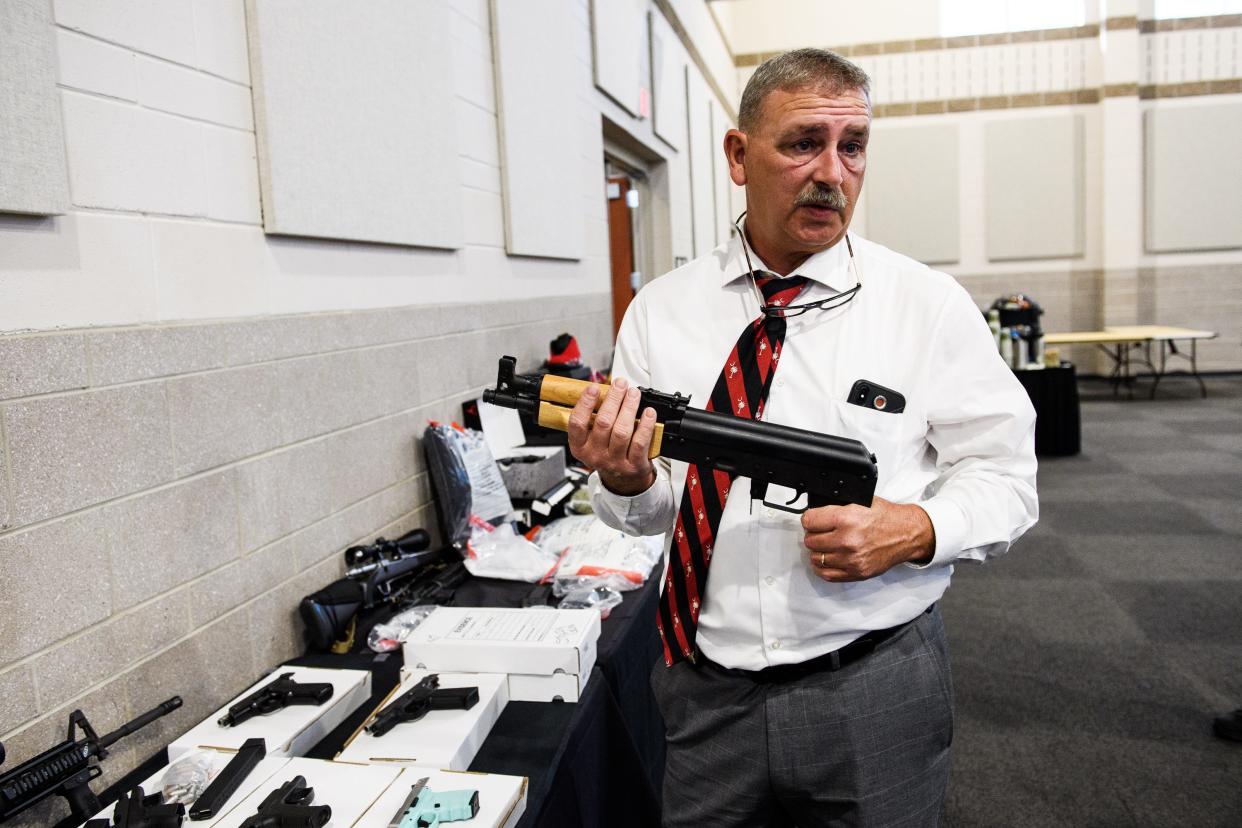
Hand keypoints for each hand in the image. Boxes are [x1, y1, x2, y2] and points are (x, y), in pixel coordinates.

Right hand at [567, 377, 658, 495]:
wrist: (623, 480)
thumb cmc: (607, 453)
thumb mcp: (591, 440)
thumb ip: (593, 419)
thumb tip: (604, 391)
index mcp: (580, 447)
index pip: (577, 424)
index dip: (585, 404)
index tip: (593, 388)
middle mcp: (595, 455)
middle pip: (603, 423)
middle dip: (613, 399)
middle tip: (620, 385)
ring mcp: (615, 461)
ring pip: (622, 431)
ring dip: (629, 408)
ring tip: (633, 394)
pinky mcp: (633, 465)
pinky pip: (640, 442)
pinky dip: (645, 425)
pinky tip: (648, 412)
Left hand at [802, 497, 934, 580]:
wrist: (907, 534)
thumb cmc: (886, 517)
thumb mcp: (860, 502)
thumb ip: (836, 508)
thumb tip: (815, 512)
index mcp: (847, 518)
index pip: (809, 521)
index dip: (809, 519)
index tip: (813, 520)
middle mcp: (847, 540)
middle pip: (810, 541)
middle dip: (814, 534)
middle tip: (822, 532)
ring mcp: (851, 560)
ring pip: (816, 558)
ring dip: (818, 551)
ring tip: (826, 545)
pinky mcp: (856, 573)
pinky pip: (826, 574)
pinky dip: (822, 567)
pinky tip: (827, 559)